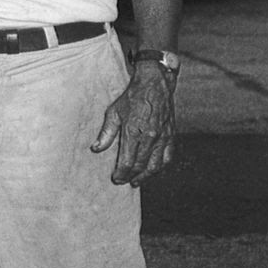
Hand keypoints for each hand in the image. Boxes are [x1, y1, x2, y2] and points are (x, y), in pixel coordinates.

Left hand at [90, 63, 175, 186]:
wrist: (155, 85)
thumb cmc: (132, 97)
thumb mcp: (114, 112)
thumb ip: (106, 133)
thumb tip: (96, 149)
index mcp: (134, 132)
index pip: (128, 161)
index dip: (121, 173)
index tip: (116, 179)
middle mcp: (150, 137)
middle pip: (141, 166)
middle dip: (131, 177)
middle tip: (124, 182)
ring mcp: (163, 137)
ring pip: (156, 164)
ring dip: (146, 176)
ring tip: (137, 181)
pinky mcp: (171, 135)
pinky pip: (168, 156)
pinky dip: (161, 166)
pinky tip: (153, 170)